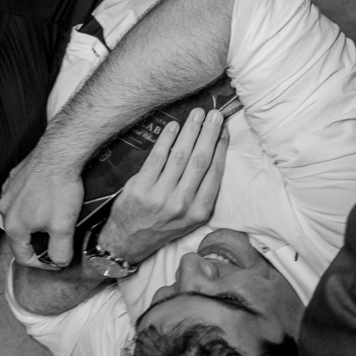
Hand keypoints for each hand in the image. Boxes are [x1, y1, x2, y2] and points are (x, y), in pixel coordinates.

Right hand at [0, 148, 83, 269]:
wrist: (59, 153)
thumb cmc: (59, 187)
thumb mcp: (64, 227)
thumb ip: (60, 252)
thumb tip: (58, 262)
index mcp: (14, 227)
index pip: (23, 257)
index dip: (42, 264)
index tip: (56, 261)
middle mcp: (5, 210)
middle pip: (21, 237)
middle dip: (39, 242)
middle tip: (58, 240)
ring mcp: (8, 193)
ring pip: (20, 216)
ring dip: (36, 222)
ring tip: (55, 217)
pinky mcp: (14, 179)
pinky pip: (21, 198)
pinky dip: (33, 203)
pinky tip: (49, 198)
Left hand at [101, 107, 229, 262]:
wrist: (130, 240)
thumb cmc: (162, 225)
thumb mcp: (190, 218)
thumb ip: (201, 192)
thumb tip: (212, 153)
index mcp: (199, 211)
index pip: (215, 173)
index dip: (221, 148)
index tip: (225, 130)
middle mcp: (182, 204)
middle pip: (200, 160)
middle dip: (209, 134)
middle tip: (215, 114)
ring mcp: (160, 196)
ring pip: (180, 156)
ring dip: (190, 131)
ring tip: (197, 114)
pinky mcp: (141, 188)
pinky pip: (157, 158)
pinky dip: (166, 139)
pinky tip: (173, 126)